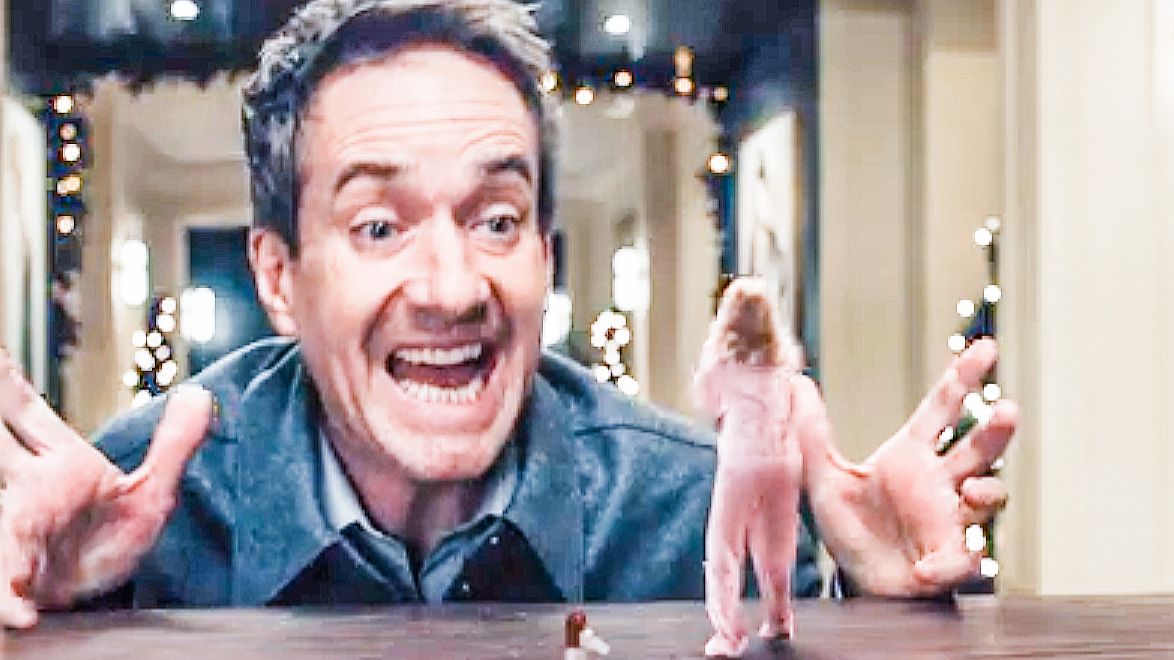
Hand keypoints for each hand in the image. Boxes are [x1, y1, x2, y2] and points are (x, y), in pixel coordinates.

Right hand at [0, 349, 212, 626]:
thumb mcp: (152, 496)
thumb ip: (175, 445)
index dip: (9, 383)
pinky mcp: (13, 571)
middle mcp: (28, 490)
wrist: (101, 600)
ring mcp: (15, 527)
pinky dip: (5, 593)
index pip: (28, 416)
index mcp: (59, 467)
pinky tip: (19, 609)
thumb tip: (201, 394)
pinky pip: (2, 579)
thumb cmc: (110, 548)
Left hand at [794, 339, 1016, 596]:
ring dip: (989, 491)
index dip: (963, 378)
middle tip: (1008, 410)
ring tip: (974, 489)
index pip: (942, 408)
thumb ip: (811, 432)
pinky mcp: (950, 559)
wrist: (855, 582)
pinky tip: (927, 566)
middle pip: (978, 448)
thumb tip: (794, 383)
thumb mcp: (821, 476)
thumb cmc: (849, 529)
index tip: (986, 347)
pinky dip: (951, 561)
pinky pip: (964, 558)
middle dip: (996, 430)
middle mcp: (939, 482)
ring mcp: (950, 519)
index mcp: (911, 456)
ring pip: (989, 497)